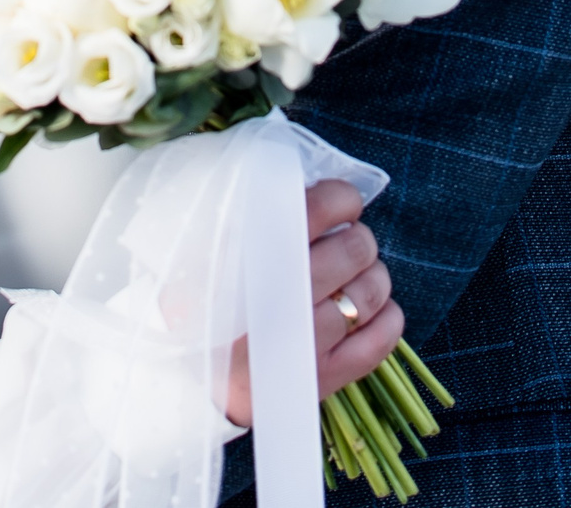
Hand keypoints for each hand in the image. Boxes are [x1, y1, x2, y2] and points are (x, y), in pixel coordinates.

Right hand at [223, 178, 405, 427]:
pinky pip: (380, 341)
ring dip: (372, 276)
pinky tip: (370, 309)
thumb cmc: (199, 302)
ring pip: (371, 293)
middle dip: (357, 240)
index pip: (316, 211)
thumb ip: (252, 216)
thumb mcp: (206, 249)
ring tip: (354, 277)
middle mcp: (278, 304)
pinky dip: (386, 318)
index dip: (340, 199)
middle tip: (345, 242)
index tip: (343, 202)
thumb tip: (315, 190)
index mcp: (245, 260)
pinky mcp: (320, 380)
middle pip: (353, 250)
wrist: (184, 380)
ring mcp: (303, 347)